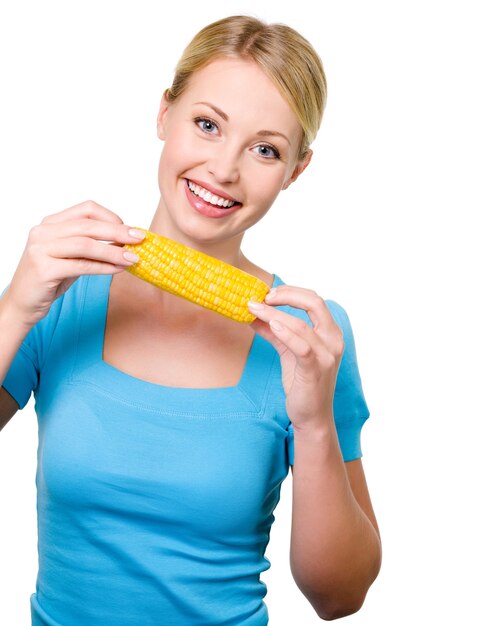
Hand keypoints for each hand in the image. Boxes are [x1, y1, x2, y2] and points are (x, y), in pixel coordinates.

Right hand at [5, 200, 144, 327]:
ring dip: (114, 251)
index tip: (130, 229)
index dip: (111, 217)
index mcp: (50, 223)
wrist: (24, 303)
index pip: (86, 209)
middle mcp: (43, 231)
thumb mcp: (72, 256)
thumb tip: (126, 240)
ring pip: (85, 245)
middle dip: (118, 231)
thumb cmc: (51, 278)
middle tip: (140, 239)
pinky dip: (104, 267)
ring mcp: (40, 249)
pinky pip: (81, 266)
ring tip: (133, 258)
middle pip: (88, 225)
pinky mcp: (43, 269)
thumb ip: (92, 245)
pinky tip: (118, 269)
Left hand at [249, 285, 343, 431]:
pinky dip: (285, 332)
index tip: (268, 293)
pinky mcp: (315, 370)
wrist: (312, 417)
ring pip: (301, 324)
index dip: (291, 292)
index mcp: (330, 332)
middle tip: (263, 296)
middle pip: (315, 303)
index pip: (314, 300)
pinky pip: (301, 346)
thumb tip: (253, 314)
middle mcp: (333, 340)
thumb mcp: (288, 352)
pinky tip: (269, 324)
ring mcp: (327, 356)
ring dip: (274, 313)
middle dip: (287, 295)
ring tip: (254, 308)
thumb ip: (274, 332)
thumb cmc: (303, 383)